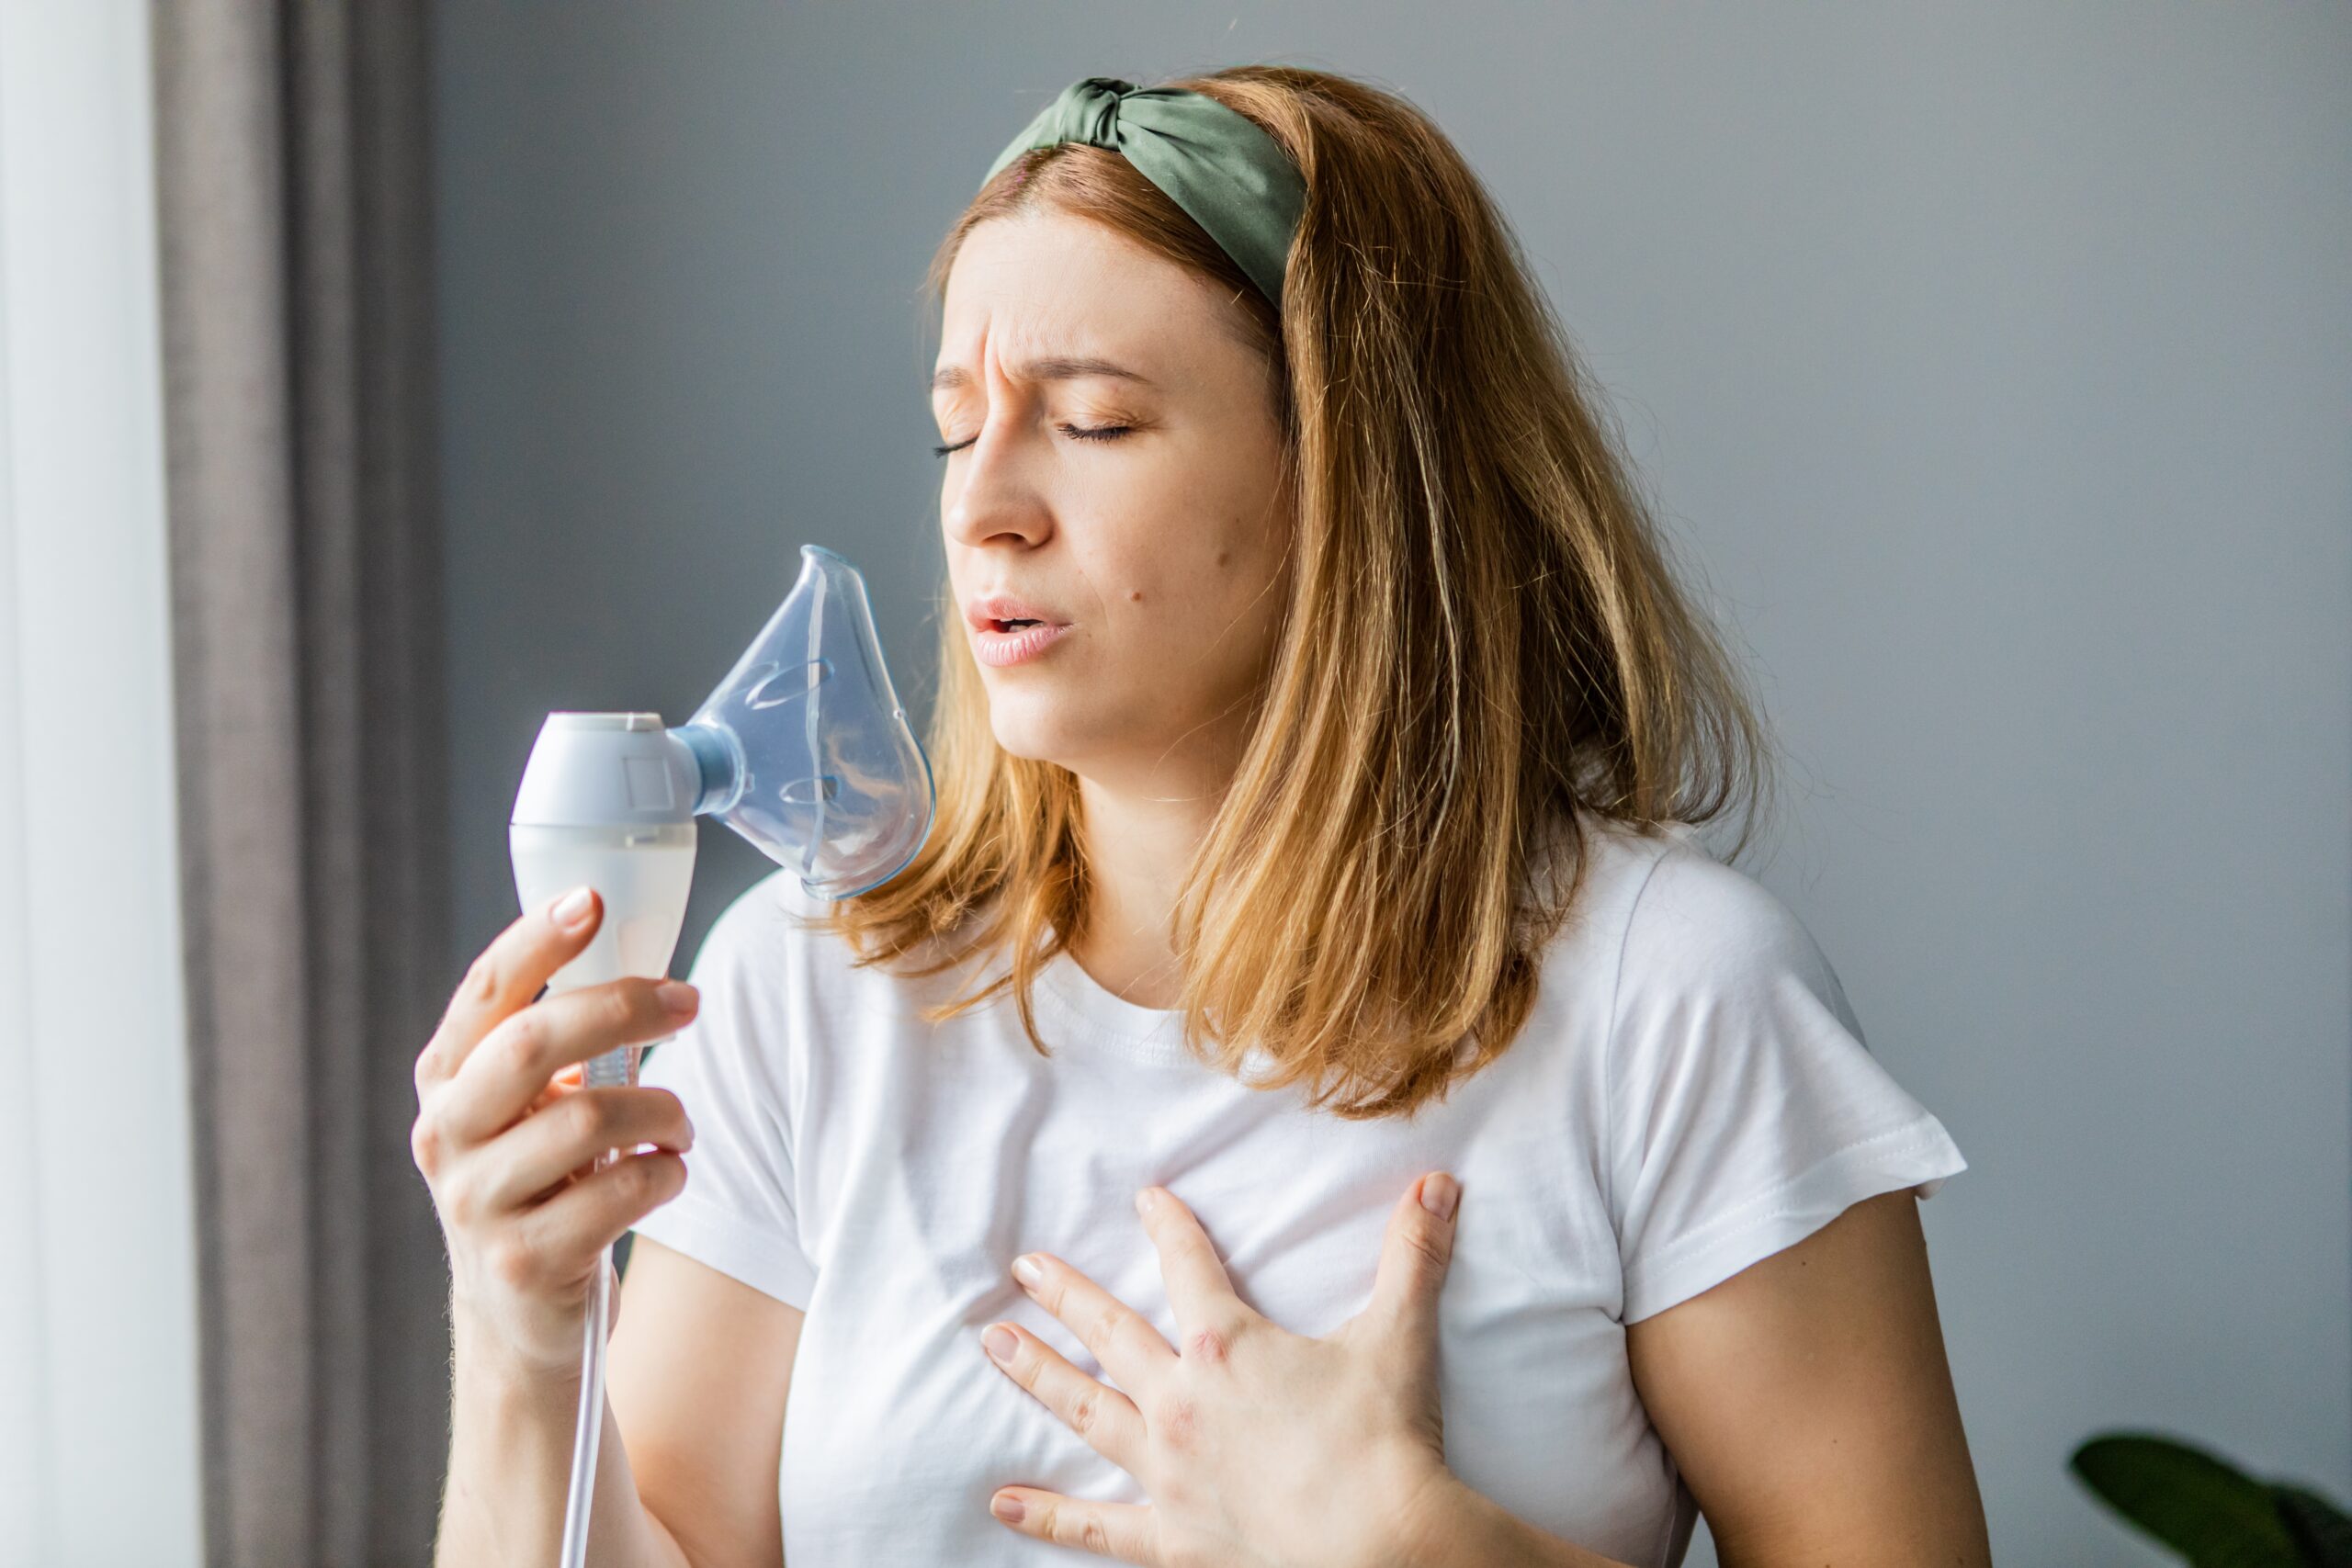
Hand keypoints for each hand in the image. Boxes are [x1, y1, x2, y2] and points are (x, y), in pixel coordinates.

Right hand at [409, 886, 701, 1379]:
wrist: (519, 1316)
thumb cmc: (541, 1186)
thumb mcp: (527, 1111)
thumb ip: (554, 1047)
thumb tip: (638, 972)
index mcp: (447, 1081)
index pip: (484, 994)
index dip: (534, 941)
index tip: (589, 900)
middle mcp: (447, 1136)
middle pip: (533, 1043)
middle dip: (624, 1009)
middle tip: (687, 1005)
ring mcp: (477, 1203)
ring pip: (588, 1119)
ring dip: (662, 1111)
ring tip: (679, 1126)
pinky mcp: (524, 1260)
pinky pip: (618, 1193)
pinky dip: (663, 1175)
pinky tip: (665, 1175)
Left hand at [978, 1173, 1466, 1567]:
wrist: (1380, 1546)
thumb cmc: (1385, 1441)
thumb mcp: (1400, 1336)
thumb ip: (1414, 1255)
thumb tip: (1440, 1183)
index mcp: (1226, 1345)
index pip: (1187, 1266)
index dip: (1167, 1227)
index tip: (1146, 1200)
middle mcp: (1180, 1401)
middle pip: (1109, 1332)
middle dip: (1064, 1294)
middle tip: (1023, 1267)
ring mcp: (1166, 1471)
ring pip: (1083, 1410)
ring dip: (1035, 1374)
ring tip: (992, 1344)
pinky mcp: (1169, 1537)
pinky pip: (1096, 1527)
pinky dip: (1048, 1518)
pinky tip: (1003, 1504)